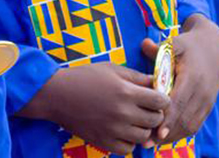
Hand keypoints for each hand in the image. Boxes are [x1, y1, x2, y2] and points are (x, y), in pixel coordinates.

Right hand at [25, 63, 168, 153]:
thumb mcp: (111, 69)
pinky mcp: (104, 142)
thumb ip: (136, 77)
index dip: (162, 99)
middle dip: (154, 114)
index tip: (156, 98)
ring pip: (144, 137)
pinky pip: (128, 149)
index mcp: (126, 92)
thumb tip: (156, 82)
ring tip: (133, 120)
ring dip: (142, 129)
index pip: (161, 101)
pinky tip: (122, 131)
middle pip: (155, 121)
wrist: (56, 94)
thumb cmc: (84, 77)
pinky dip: (128, 142)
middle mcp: (123, 113)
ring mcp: (114, 130)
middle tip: (145, 109)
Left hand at [144, 15, 218, 144]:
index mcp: (193, 77)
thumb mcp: (176, 42)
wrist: (214, 49)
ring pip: (190, 125)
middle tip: (145, 143)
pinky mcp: (207, 107)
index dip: (169, 118)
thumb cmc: (189, 45)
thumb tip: (144, 44)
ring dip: (172, 137)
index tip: (157, 132)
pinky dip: (180, 133)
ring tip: (151, 143)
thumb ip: (160, 47)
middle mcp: (202, 93)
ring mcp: (207, 102)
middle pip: (184, 118)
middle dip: (166, 133)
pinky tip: (164, 138)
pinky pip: (195, 125)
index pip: (180, 102)